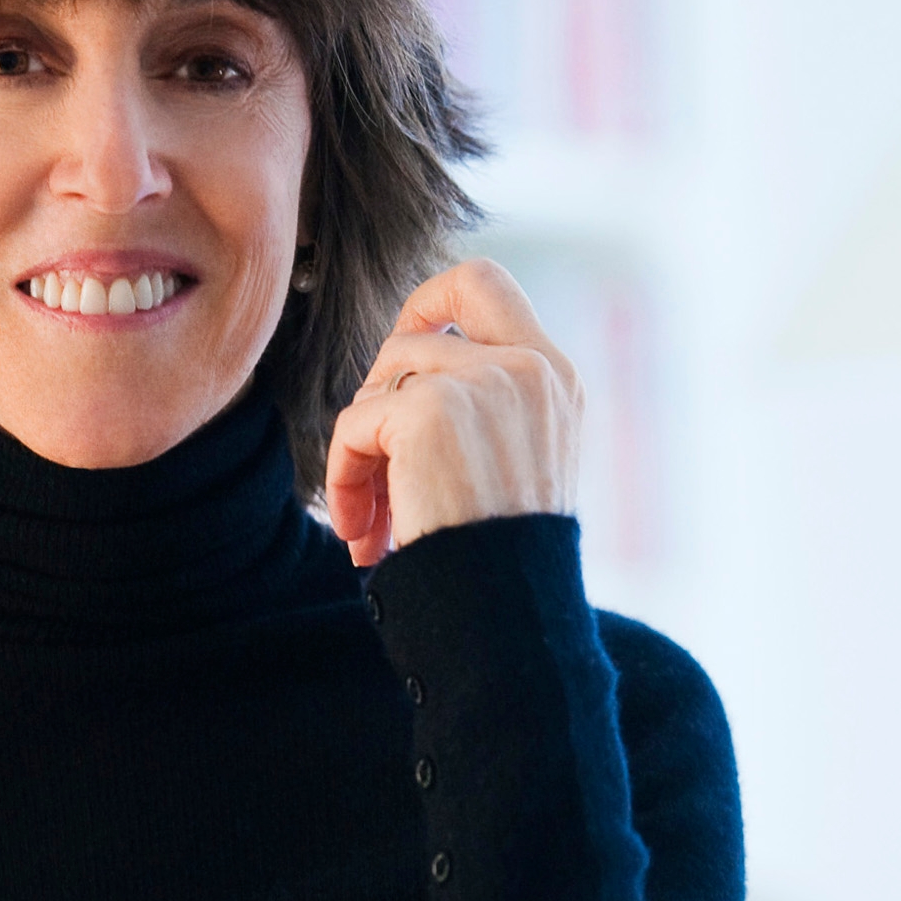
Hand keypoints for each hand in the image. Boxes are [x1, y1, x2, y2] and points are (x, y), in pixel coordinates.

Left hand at [324, 259, 580, 567]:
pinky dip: (344, 479)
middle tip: (378, 463)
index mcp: (555, 376)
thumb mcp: (520, 462)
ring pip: (379, 381)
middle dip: (379, 391)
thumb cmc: (505, 561)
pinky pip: (355, 424)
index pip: (485, 283)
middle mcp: (528, 368)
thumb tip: (398, 374)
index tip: (400, 354)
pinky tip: (362, 533)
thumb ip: (484, 405)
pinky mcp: (430, 410)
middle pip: (412, 328)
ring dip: (361, 451)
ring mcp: (483, 382)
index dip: (429, 299)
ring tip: (370, 519)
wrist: (512, 617)